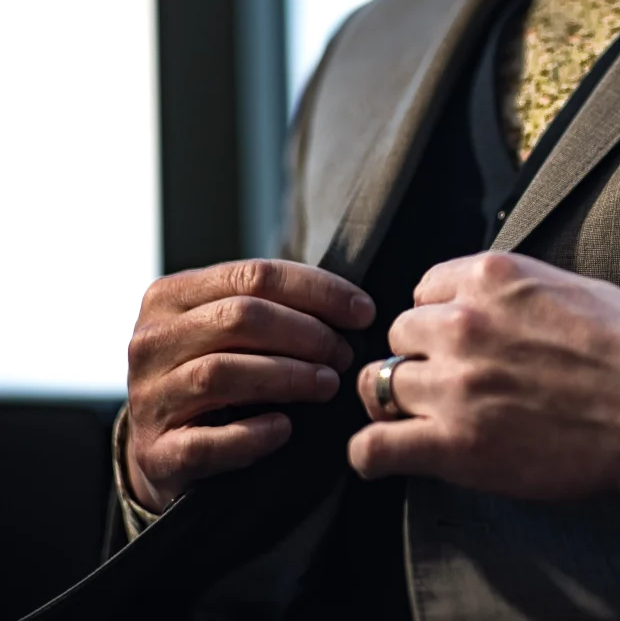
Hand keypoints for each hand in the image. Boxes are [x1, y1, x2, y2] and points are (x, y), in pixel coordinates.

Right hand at [125, 259, 374, 511]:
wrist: (165, 452)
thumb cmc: (215, 380)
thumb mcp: (229, 332)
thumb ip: (272, 308)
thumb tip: (352, 307)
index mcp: (171, 296)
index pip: (255, 275)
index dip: (318, 290)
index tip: (363, 312)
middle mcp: (152, 340)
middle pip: (240, 317)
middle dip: (308, 334)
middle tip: (346, 354)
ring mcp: (148, 397)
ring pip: (221, 372)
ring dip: (288, 377)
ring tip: (328, 384)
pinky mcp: (157, 452)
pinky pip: (207, 442)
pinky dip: (252, 435)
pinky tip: (284, 428)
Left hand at [349, 252, 619, 500]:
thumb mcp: (574, 286)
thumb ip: (517, 291)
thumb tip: (493, 305)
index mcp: (492, 278)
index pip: (424, 291)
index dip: (439, 319)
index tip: (457, 343)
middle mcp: (463, 323)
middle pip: (401, 336)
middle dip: (422, 358)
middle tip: (453, 385)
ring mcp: (455, 384)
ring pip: (381, 384)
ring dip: (400, 402)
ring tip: (425, 420)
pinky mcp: (456, 444)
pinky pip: (373, 446)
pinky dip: (370, 453)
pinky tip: (385, 456)